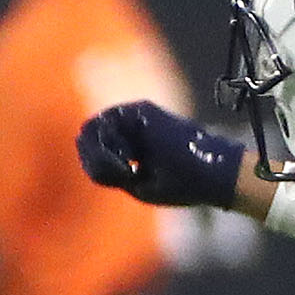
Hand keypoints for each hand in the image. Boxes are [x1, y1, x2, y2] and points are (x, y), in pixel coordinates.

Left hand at [77, 104, 244, 209]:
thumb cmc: (180, 184)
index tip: (120, 181)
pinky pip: (106, 123)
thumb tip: (84, 153)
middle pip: (89, 136)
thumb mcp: (136, 184)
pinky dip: (108, 147)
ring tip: (126, 169)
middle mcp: (131, 126)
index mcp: (131, 144)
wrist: (210, 175)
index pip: (93, 149)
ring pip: (93, 129)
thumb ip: (108, 169)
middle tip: (122, 175)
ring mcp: (135, 116)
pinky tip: (128, 161)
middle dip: (95, 160)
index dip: (95, 166)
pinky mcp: (142, 110)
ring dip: (102, 154)